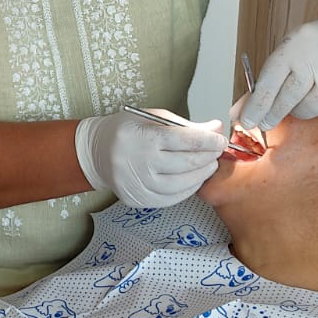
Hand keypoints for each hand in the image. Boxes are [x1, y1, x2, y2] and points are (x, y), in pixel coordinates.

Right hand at [75, 109, 226, 206]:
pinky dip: (186, 190)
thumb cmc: (127, 130)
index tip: (220, 139)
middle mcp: (140, 162)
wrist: (97, 151)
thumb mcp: (154, 117)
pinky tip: (193, 180)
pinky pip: (170, 198)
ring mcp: (137, 183)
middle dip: (208, 157)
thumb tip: (216, 128)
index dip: (209, 141)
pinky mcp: (137, 199)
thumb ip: (187, 125)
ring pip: (181, 185)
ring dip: (201, 175)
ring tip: (208, 166)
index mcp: (144, 136)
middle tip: (217, 152)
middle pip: (187, 163)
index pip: (187, 140)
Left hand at [241, 4, 317, 131]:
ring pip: (312, 108)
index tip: (247, 121)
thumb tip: (240, 113)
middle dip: (274, 113)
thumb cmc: (316, 46)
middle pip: (290, 97)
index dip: (257, 104)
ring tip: (306, 95)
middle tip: (265, 123)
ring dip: (304, 109)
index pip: (271, 80)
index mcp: (298, 44)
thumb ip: (266, 83)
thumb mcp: (289, 53)